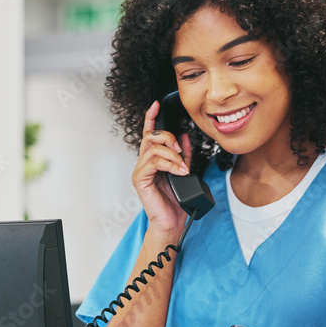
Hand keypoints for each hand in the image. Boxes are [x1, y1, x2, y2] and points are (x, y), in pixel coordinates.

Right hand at [133, 100, 192, 235]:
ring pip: (154, 148)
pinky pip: (153, 162)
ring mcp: (141, 171)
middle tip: (181, 151)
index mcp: (153, 160)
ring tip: (183, 167)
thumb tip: (184, 137)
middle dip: (168, 138)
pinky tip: (179, 171)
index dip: (151, 117)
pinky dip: (169, 164)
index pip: (149, 134)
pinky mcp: (140, 179)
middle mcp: (144, 163)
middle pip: (151, 137)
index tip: (156, 105)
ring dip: (173, 155)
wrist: (173, 222)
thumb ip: (184, 155)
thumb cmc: (177, 202)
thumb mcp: (185, 171)